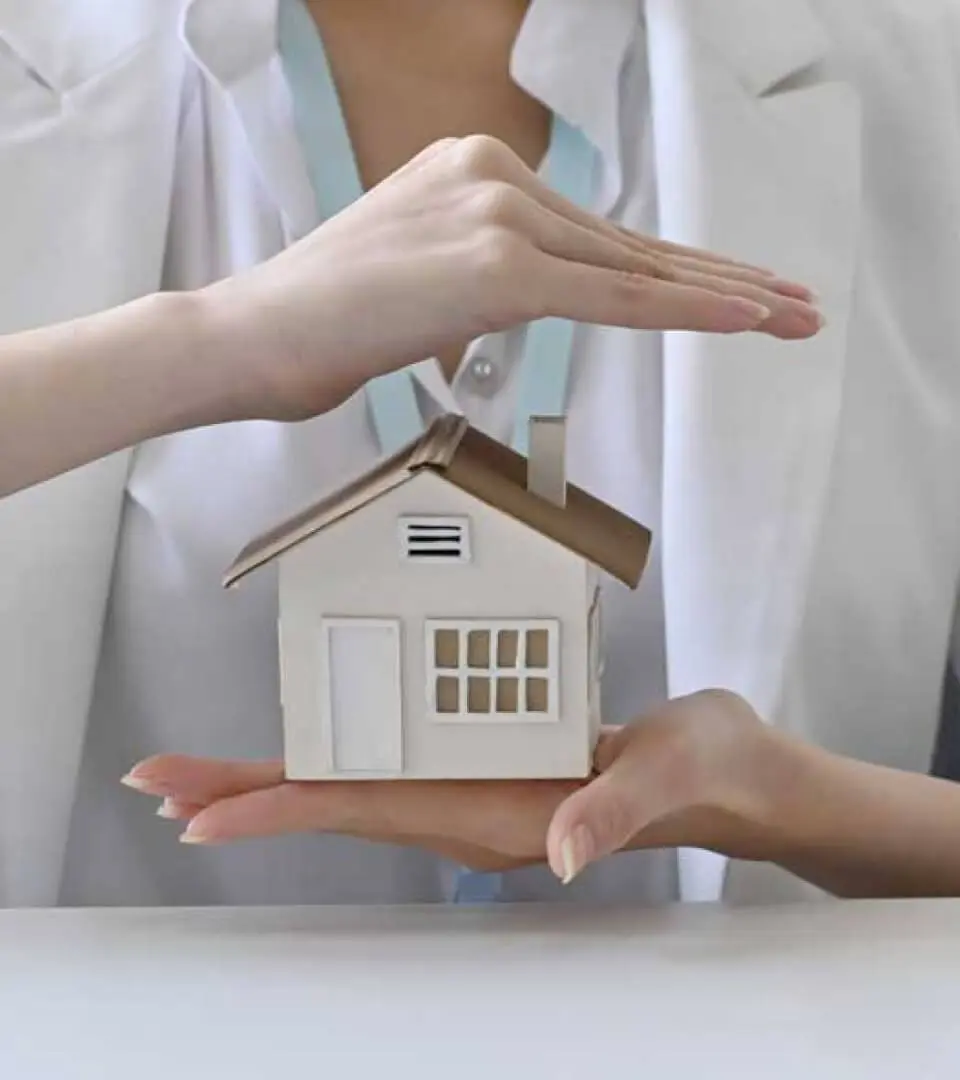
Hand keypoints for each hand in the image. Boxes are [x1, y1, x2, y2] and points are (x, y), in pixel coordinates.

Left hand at [122, 691, 778, 881]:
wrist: (727, 775)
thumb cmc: (705, 766)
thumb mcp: (669, 769)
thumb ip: (613, 811)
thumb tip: (560, 853)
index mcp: (502, 807)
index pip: (369, 808)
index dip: (280, 808)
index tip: (201, 811)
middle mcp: (474, 807)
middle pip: (340, 803)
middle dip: (246, 794)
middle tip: (159, 783)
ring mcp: (478, 790)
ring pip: (359, 787)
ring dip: (279, 780)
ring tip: (204, 777)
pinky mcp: (490, 767)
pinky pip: (396, 764)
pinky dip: (338, 758)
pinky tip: (312, 752)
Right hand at [205, 134, 822, 421]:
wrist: (253, 335)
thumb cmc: (322, 323)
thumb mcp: (422, 285)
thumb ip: (484, 279)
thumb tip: (522, 303)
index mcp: (476, 174)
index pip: (599, 233)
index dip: (675, 268)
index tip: (732, 288)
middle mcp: (495, 176)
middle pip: (631, 243)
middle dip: (722, 280)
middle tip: (793, 301)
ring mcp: (497, 214)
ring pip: (632, 267)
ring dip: (721, 296)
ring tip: (789, 315)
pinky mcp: (498, 266)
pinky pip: (610, 295)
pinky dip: (683, 310)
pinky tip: (743, 318)